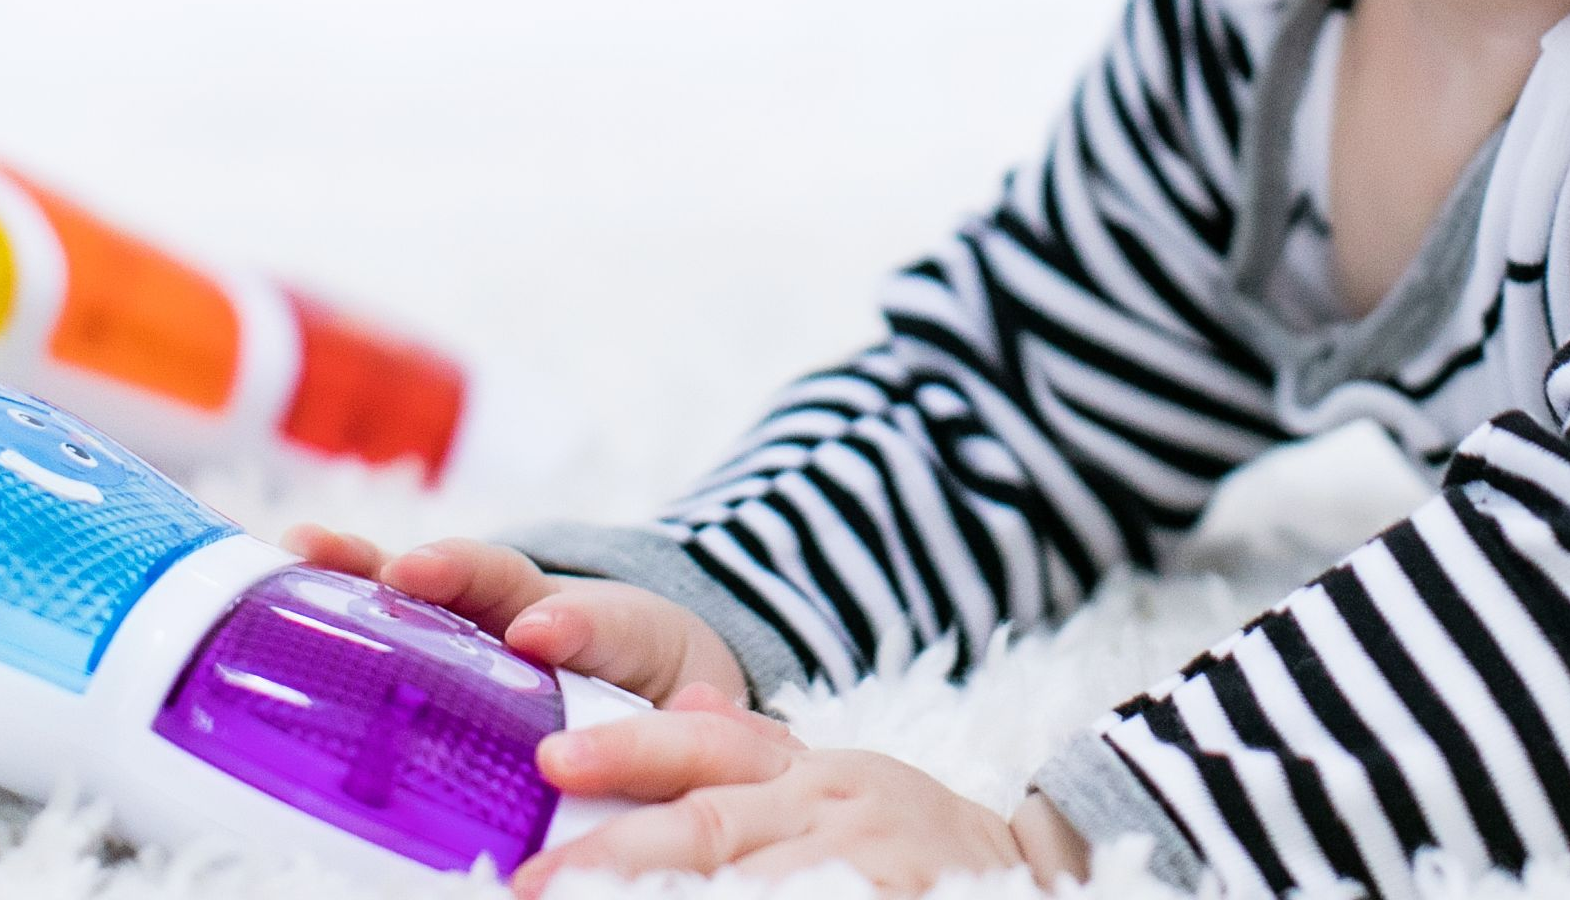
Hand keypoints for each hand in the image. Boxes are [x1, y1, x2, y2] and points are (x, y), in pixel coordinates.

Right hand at [282, 525, 746, 706]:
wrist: (654, 667)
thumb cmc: (660, 689)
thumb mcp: (685, 705)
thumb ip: (685, 718)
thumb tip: (697, 723)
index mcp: (601, 630)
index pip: (586, 615)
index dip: (566, 620)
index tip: (540, 631)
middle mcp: (528, 612)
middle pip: (489, 581)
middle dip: (447, 570)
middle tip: (406, 570)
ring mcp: (474, 621)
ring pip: (423, 584)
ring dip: (367, 566)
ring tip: (308, 549)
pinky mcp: (430, 647)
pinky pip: (381, 611)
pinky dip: (338, 583)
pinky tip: (284, 569)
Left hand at [515, 683, 1090, 895]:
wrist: (1038, 875)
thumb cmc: (914, 843)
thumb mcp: (840, 781)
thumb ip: (760, 749)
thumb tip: (689, 689)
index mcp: (809, 771)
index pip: (708, 745)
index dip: (629, 748)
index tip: (550, 757)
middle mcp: (834, 807)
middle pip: (708, 828)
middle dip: (614, 857)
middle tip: (530, 883)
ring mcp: (866, 867)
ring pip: (747, 890)